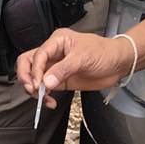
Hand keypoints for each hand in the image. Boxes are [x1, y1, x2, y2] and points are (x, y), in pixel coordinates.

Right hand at [17, 29, 137, 109]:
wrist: (118, 64)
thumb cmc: (104, 53)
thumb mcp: (83, 58)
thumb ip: (63, 70)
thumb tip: (46, 82)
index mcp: (57, 42)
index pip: (37, 55)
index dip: (35, 70)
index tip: (38, 84)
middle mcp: (53, 54)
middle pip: (28, 63)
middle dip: (26, 77)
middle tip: (32, 90)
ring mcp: (55, 68)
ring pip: (34, 76)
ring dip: (34, 89)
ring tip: (42, 98)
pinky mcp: (60, 80)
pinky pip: (45, 88)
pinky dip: (44, 96)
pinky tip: (49, 101)